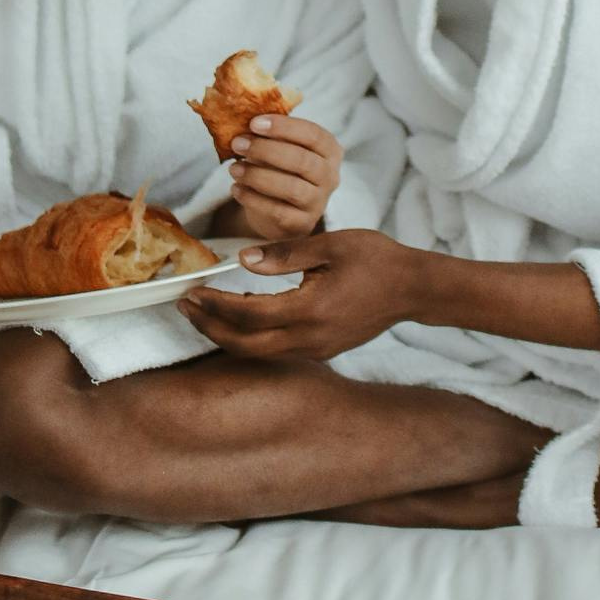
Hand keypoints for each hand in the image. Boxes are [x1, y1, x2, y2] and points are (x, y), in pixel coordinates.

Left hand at [183, 228, 429, 364]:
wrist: (413, 288)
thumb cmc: (376, 259)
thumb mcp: (330, 245)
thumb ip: (285, 254)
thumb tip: (243, 259)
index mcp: (310, 309)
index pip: (248, 313)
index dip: (215, 305)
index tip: (193, 291)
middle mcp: (309, 338)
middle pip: (245, 346)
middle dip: (210, 328)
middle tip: (186, 306)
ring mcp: (316, 349)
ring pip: (258, 354)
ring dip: (227, 336)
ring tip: (204, 313)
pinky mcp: (322, 350)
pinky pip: (275, 351)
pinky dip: (250, 338)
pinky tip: (241, 316)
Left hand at [222, 113, 341, 240]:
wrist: (280, 211)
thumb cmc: (280, 169)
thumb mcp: (280, 147)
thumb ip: (270, 134)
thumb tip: (242, 117)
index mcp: (330, 151)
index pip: (313, 134)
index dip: (283, 127)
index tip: (254, 123)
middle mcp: (331, 176)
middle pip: (302, 161)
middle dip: (266, 150)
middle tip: (237, 143)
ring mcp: (319, 203)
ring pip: (291, 188)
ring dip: (257, 176)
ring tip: (233, 168)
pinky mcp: (302, 224)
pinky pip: (277, 211)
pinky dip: (253, 198)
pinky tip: (236, 189)